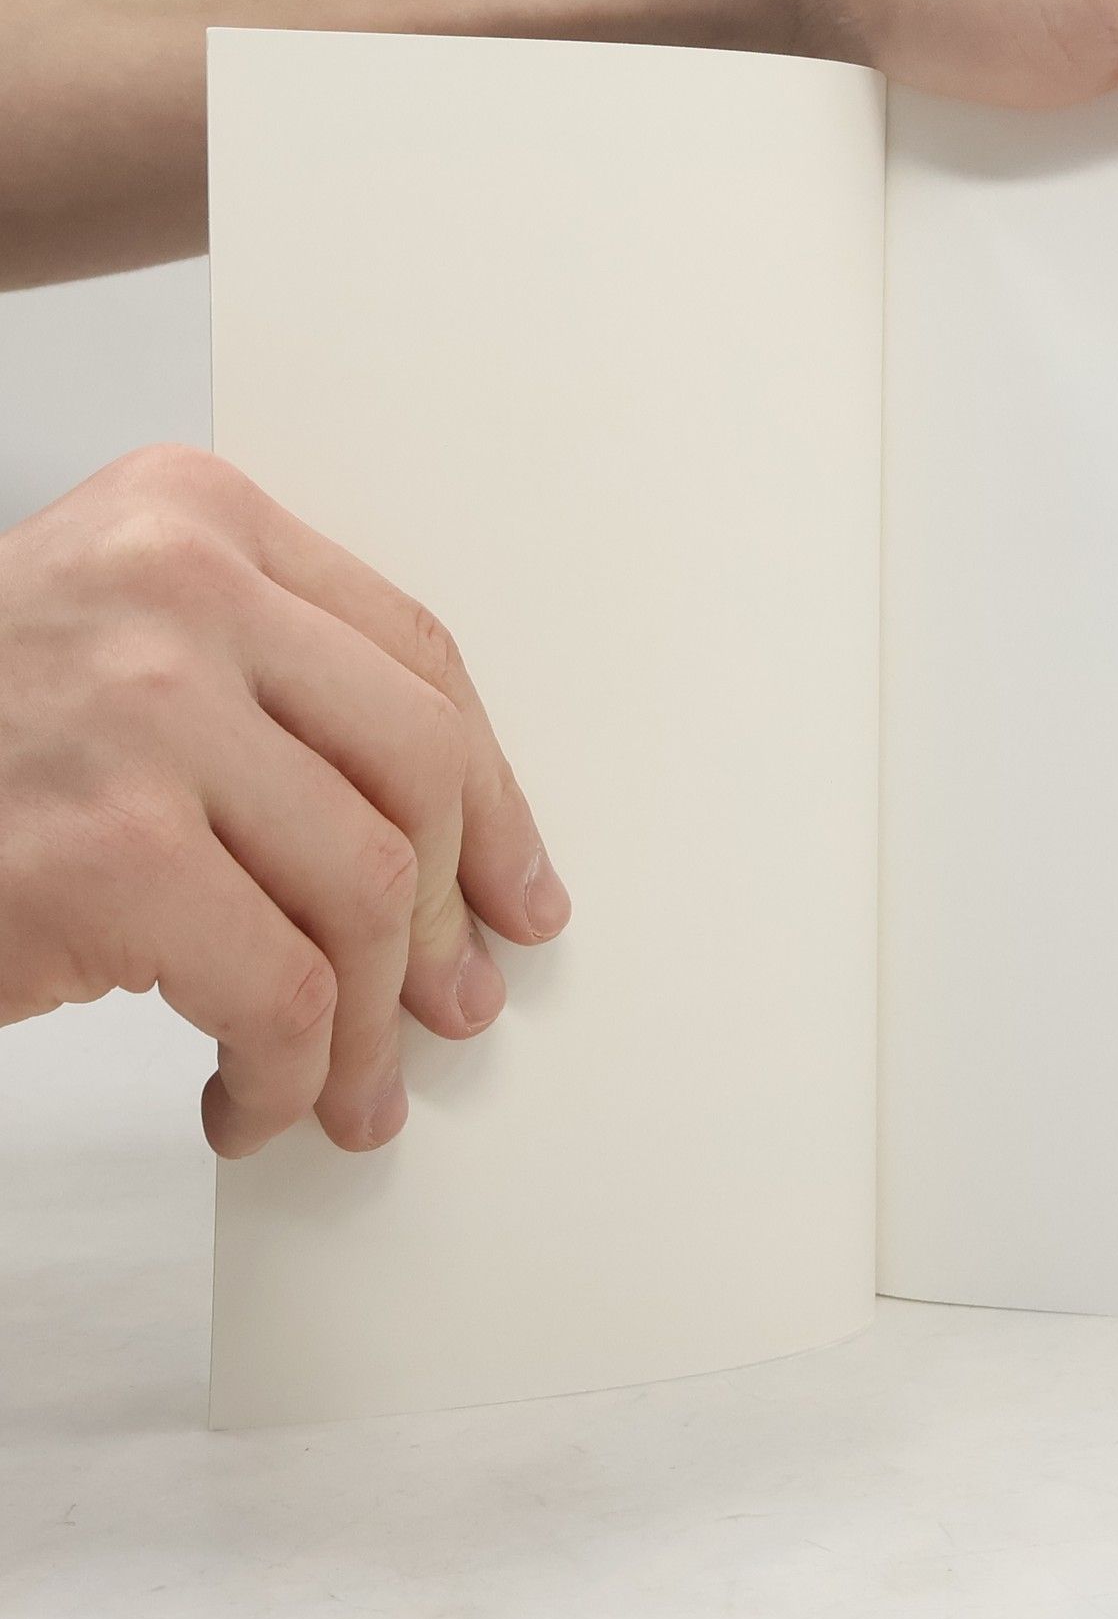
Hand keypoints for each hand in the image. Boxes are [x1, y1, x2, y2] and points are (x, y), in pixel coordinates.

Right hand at [0, 446, 569, 1155]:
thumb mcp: (117, 649)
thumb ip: (274, 699)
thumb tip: (458, 860)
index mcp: (197, 517)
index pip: (418, 661)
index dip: (493, 796)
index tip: (516, 886)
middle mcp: (178, 589)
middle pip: (418, 768)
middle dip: (454, 915)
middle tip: (454, 1005)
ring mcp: (138, 712)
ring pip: (369, 887)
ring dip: (369, 1022)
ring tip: (346, 1088)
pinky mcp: (99, 851)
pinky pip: (279, 990)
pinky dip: (285, 1072)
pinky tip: (251, 1101)